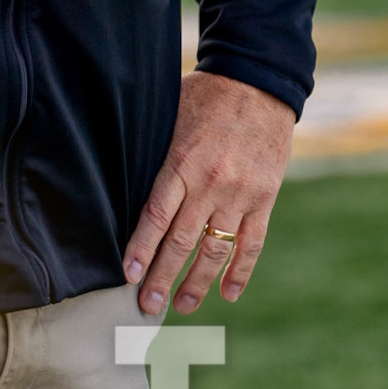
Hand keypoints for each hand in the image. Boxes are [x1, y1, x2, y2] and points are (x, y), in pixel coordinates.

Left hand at [123, 69, 294, 317]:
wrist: (259, 82)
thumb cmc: (205, 97)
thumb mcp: (170, 117)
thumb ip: (155, 155)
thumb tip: (123, 185)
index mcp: (182, 162)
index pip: (156, 216)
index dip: (141, 248)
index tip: (128, 275)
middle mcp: (211, 183)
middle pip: (182, 241)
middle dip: (162, 277)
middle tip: (148, 306)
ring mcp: (241, 193)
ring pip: (216, 248)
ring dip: (198, 282)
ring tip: (183, 305)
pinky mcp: (264, 197)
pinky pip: (253, 242)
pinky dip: (241, 270)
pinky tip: (229, 293)